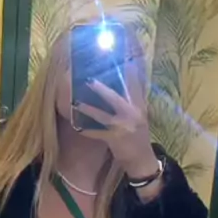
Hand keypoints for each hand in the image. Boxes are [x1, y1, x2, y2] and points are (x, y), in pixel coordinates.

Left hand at [73, 44, 157, 181]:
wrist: (142, 159)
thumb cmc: (137, 134)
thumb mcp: (139, 114)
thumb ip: (132, 99)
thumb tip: (124, 79)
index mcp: (139, 105)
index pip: (134, 84)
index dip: (128, 71)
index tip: (122, 58)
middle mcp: (133, 114)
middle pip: (116, 98)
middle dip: (101, 89)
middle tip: (88, 80)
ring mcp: (124, 127)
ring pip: (103, 116)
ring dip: (88, 109)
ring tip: (75, 102)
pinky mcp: (116, 139)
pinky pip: (98, 133)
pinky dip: (87, 130)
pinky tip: (78, 127)